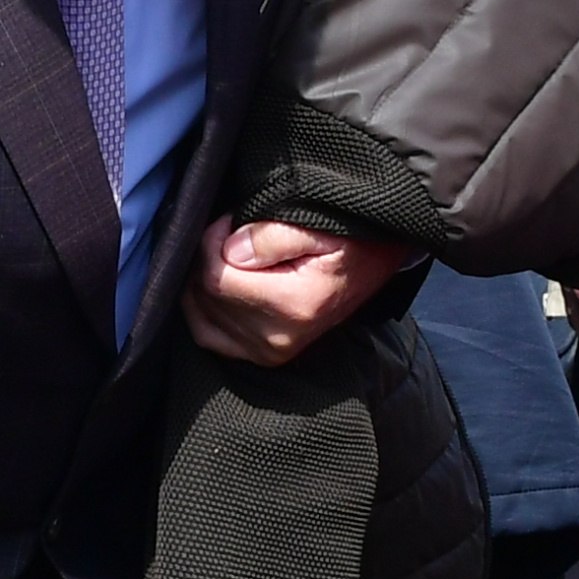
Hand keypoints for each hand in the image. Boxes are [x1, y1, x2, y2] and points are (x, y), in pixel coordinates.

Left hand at [183, 219, 405, 367]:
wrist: (376, 266)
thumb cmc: (351, 242)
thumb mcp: (319, 226)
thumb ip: (272, 236)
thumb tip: (231, 251)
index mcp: (293, 305)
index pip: (216, 277)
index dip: (210, 242)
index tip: (229, 222)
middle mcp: (278, 337)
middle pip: (206, 296)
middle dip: (209, 258)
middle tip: (234, 235)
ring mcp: (270, 351)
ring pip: (201, 314)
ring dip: (205, 281)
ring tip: (232, 257)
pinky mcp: (265, 355)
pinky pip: (209, 335)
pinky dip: (204, 309)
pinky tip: (221, 285)